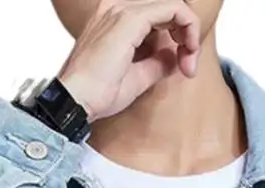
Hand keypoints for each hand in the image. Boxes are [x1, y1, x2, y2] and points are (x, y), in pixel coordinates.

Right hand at [57, 1, 201, 121]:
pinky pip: (173, 9)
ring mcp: (121, 9)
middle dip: (186, 32)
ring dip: (189, 30)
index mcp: (114, 18)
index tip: (184, 67)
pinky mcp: (129, 18)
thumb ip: (156, 63)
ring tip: (189, 61)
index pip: (158, 14)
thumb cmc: (96, 94)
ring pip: (173, 4)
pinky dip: (188, 27)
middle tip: (189, 65)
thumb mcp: (136, 77)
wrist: (75, 101)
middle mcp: (116, 7)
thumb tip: (174, 57)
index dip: (179, 36)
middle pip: (167, 6)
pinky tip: (188, 51)